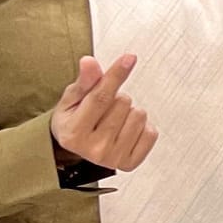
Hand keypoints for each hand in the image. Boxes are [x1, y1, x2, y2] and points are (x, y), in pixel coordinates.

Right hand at [51, 54, 155, 172]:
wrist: (77, 151)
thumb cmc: (73, 120)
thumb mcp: (71, 100)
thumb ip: (84, 81)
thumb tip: (89, 62)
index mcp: (74, 133)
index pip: (100, 97)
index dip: (116, 75)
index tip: (129, 58)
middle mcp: (94, 149)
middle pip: (122, 102)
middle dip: (117, 97)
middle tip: (104, 108)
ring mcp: (113, 158)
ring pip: (139, 114)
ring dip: (130, 111)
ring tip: (114, 119)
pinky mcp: (131, 163)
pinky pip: (151, 132)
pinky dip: (143, 126)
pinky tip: (126, 130)